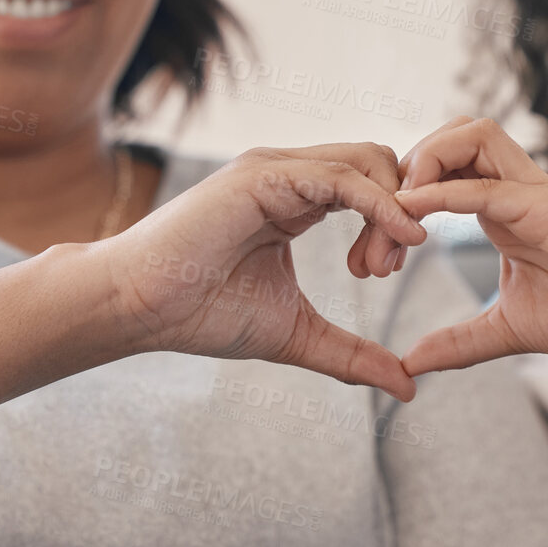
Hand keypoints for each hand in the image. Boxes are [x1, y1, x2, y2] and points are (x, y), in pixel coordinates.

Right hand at [93, 144, 426, 399]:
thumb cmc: (201, 314)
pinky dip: (379, 203)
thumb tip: (408, 385)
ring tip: (376, 269)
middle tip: (382, 272)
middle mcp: (290, 173)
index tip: (384, 273)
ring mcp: (275, 168)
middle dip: (400, 214)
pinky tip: (396, 239)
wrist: (139, 309)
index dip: (394, 222)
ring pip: (367, 161)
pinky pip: (341, 176)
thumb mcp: (296, 334)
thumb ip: (352, 354)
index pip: (372, 184)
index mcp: (296, 198)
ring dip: (393, 211)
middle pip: (380, 164)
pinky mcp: (262, 175)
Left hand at [390, 117, 547, 374]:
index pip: (436, 174)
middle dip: (400, 174)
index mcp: (499, 210)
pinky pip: (484, 182)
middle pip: (446, 138)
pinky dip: (442, 190)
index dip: (397, 203)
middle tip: (377, 234)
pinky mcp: (544, 204)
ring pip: (467, 134)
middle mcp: (511, 189)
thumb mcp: (508, 329)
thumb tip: (411, 364)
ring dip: (423, 163)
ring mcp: (530, 191)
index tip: (374, 258)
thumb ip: (459, 343)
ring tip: (396, 212)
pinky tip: (412, 213)